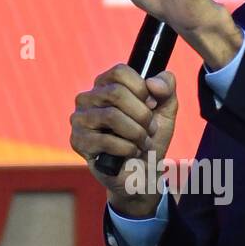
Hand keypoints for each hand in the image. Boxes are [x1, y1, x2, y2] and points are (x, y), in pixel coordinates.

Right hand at [70, 62, 178, 210]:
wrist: (144, 173)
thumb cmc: (151, 138)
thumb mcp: (166, 109)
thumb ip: (166, 87)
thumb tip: (152, 82)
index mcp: (105, 85)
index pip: (119, 72)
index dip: (142, 89)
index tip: (152, 105)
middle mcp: (88, 98)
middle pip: (116, 93)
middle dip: (142, 115)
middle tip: (151, 129)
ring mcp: (80, 119)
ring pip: (111, 116)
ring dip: (136, 133)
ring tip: (143, 143)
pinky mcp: (78, 141)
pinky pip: (105, 140)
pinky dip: (127, 148)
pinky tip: (131, 153)